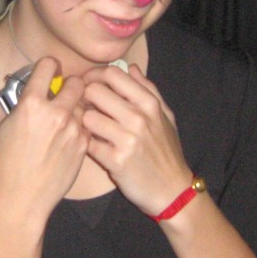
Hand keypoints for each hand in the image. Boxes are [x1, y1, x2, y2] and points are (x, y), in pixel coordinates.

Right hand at [0, 57, 87, 226]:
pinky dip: (80, 126)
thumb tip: (13, 88)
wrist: (21, 201)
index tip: (48, 71)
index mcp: (32, 104)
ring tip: (64, 119)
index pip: (49, 65)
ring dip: (76, 107)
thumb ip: (6, 102)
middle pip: (77, 82)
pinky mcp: (84, 147)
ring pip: (84, 104)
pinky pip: (87, 126)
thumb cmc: (3, 167)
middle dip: (69, 84)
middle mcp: (57, 114)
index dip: (48, 66)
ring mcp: (74, 131)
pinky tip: (67, 136)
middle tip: (62, 93)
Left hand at [80, 64, 192, 215]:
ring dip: (84, 123)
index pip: (112, 74)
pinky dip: (87, 144)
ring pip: (87, 117)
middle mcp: (138, 118)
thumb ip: (148, 89)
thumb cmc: (166, 151)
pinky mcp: (116, 162)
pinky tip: (94, 147)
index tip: (89, 84)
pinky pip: (88, 144)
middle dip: (85, 98)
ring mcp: (127, 140)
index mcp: (149, 103)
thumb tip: (131, 67)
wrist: (172, 190)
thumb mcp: (165, 116)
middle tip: (86, 108)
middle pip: (94, 91)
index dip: (94, 76)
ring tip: (90, 129)